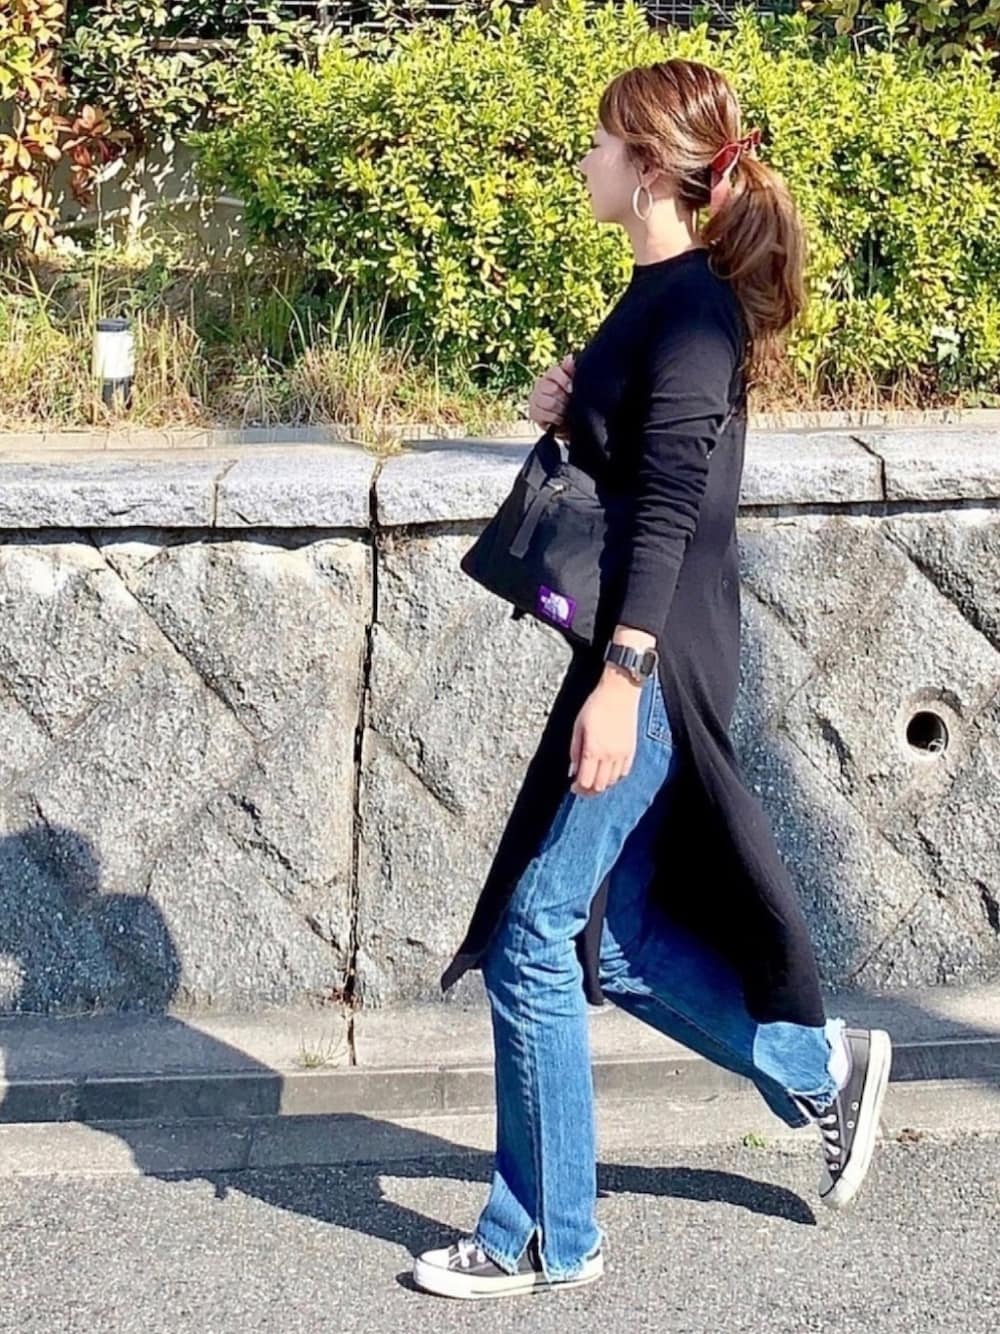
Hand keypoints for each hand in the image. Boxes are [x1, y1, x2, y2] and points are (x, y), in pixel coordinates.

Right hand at [527, 353, 574, 437]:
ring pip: (549, 402)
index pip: (554, 372)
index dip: (564, 381)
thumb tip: (570, 358)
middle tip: (570, 403)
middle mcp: (540, 384)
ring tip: (566, 411)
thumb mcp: (572, 385)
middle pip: (552, 389)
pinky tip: (559, 418)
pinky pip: (544, 414)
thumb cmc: (569, 400)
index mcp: (551, 375)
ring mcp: (534, 398)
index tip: (572, 390)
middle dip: (564, 398)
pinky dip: (555, 418)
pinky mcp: (533, 412)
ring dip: (561, 409)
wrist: (565, 421)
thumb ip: (571, 371)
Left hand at [568, 673, 641, 795]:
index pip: (586, 782)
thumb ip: (574, 751)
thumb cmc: (595, 706)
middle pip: (599, 786)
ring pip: (612, 782)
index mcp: (593, 750)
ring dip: (602, 784)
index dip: (578, 788)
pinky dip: (615, 776)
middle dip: (589, 790)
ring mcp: (622, 754)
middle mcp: (609, 756)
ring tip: (594, 777)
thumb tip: (572, 770)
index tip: (573, 786)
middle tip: (582, 786)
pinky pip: (624, 772)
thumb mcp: (577, 727)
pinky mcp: (631, 750)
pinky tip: (607, 771)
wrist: (619, 693)